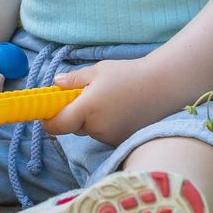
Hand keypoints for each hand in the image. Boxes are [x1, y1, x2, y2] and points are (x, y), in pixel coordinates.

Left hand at [43, 59, 158, 145]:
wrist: (164, 86)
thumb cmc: (129, 74)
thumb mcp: (98, 70)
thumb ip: (73, 80)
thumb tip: (55, 84)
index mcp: (87, 109)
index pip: (57, 125)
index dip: (49, 120)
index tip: (49, 111)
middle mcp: (97, 128)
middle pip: (73, 127)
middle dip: (74, 115)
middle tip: (87, 95)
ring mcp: (110, 138)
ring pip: (90, 131)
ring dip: (91, 120)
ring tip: (110, 100)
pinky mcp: (121, 141)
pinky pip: (104, 134)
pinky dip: (106, 124)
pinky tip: (120, 109)